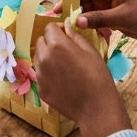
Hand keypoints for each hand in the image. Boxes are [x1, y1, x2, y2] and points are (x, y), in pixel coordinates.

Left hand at [33, 21, 129, 136]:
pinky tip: (62, 81)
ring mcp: (40, 75)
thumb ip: (75, 36)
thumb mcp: (91, 51)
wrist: (97, 109)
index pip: (49, 27)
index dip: (58, 29)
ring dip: (47, 57)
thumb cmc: (98, 78)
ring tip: (64, 67)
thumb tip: (65, 26)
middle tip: (66, 51)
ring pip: (38, 57)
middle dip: (51, 42)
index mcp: (57, 45)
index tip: (67, 36)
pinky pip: (40, 74)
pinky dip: (48, 73)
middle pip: (41, 41)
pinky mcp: (40, 89)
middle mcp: (44, 57)